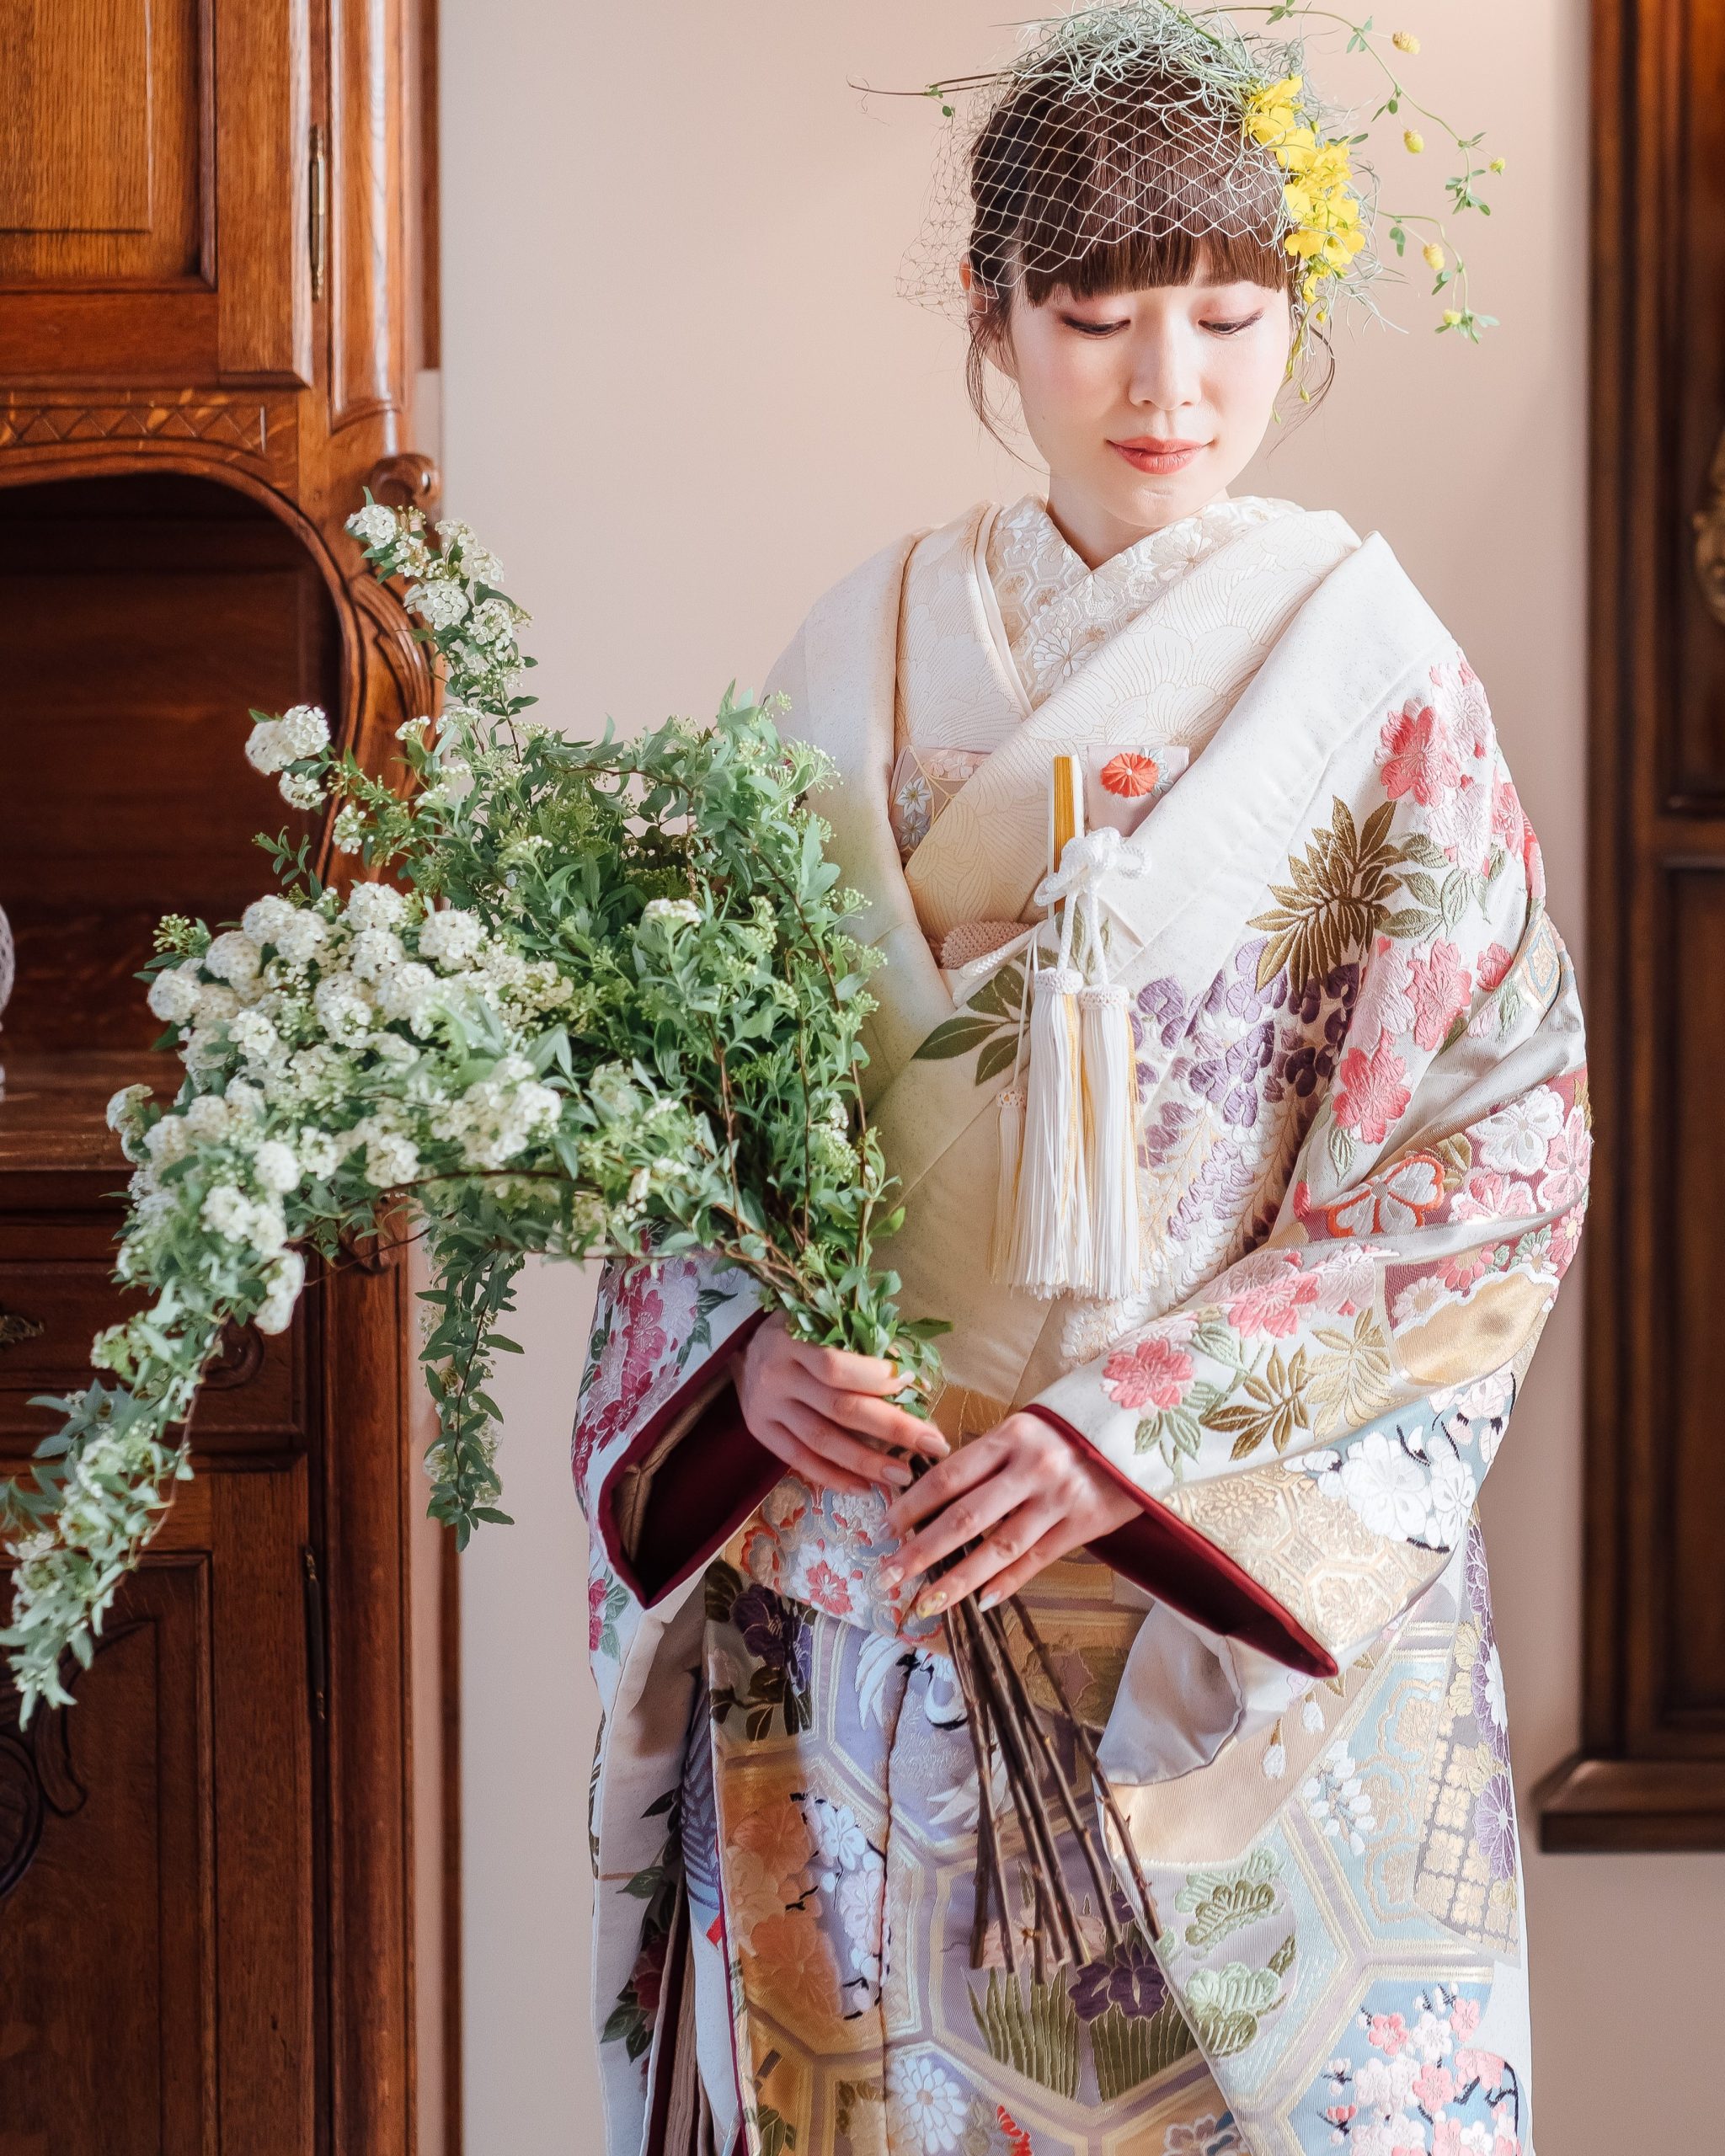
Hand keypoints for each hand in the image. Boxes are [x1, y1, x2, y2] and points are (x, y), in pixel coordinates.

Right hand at [735, 1313, 948, 1497]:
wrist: (742, 1346)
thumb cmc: (797, 1329)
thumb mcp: (821, 1318)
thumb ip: (859, 1340)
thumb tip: (910, 1374)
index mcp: (792, 1340)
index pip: (835, 1366)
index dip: (876, 1377)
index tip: (912, 1386)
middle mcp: (776, 1376)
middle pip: (838, 1408)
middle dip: (891, 1428)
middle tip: (932, 1445)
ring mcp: (766, 1407)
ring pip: (820, 1441)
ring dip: (866, 1462)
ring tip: (902, 1476)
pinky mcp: (760, 1432)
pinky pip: (799, 1460)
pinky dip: (832, 1477)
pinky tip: (864, 1488)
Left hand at [877, 1411, 1139, 1616]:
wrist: (1140, 1427)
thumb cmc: (1070, 1428)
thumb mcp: (1025, 1429)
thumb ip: (988, 1458)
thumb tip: (936, 1495)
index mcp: (1010, 1437)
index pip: (949, 1476)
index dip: (913, 1504)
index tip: (887, 1527)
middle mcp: (1031, 1469)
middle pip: (964, 1518)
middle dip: (920, 1551)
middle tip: (887, 1576)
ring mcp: (1058, 1499)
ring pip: (998, 1548)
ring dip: (958, 1580)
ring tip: (926, 1601)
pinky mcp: (1084, 1524)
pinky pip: (1037, 1559)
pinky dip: (1008, 1582)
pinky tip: (981, 1602)